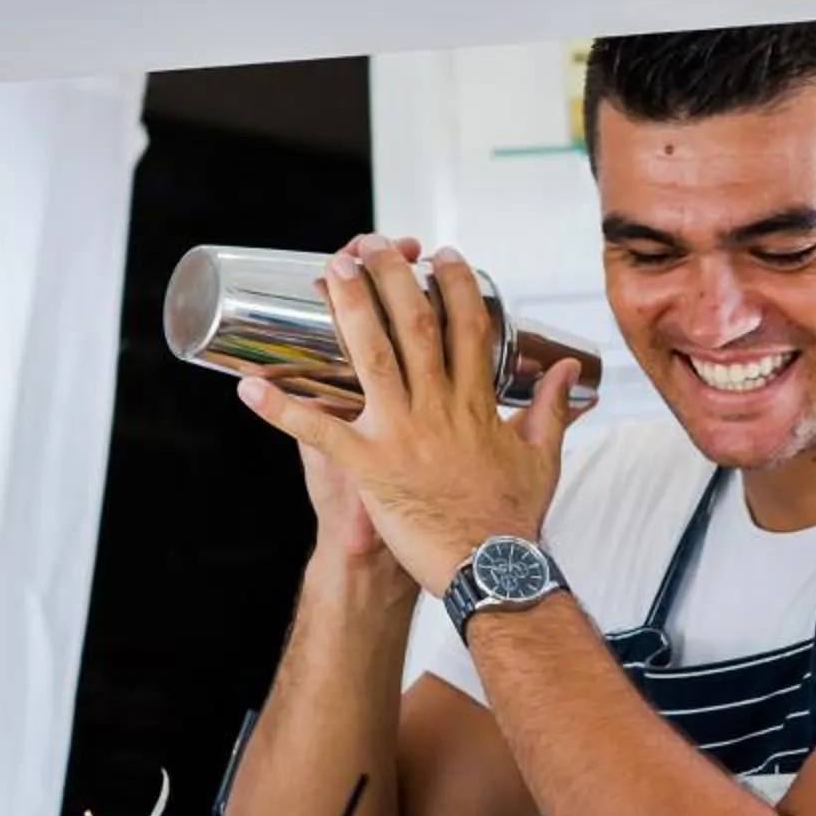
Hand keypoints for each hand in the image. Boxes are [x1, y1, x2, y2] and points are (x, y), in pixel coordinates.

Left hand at [236, 235, 582, 596]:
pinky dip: (282, 409)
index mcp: (477, 404)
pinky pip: (319, 432)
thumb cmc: (512, 519)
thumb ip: (551, 408)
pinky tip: (248, 387)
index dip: (455, 285)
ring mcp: (402, 434)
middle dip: (393, 278)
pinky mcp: (370, 466)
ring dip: (349, 310)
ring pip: (371, 358)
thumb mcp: (542, 456)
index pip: (467, 327)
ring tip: (330, 271)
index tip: (443, 256)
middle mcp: (438, 408)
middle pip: (415, 327)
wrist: (492, 570)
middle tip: (372, 245)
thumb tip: (568, 370)